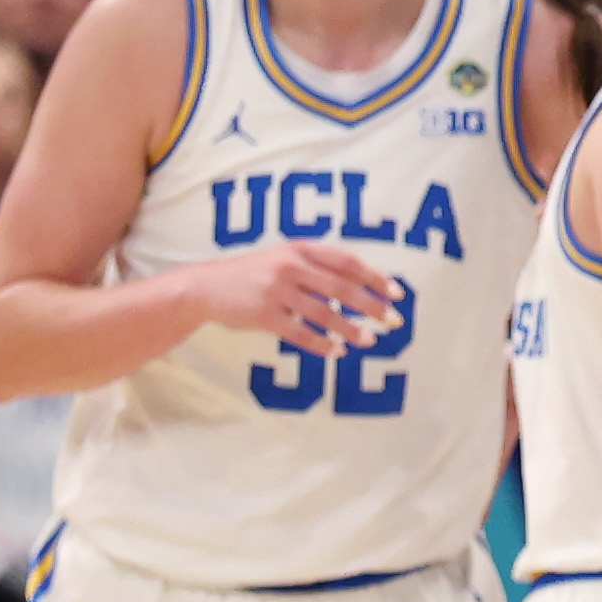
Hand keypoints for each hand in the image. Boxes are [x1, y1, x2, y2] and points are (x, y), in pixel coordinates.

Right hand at [195, 240, 401, 357]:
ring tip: (370, 340)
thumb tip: (364, 287)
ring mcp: (275, 291)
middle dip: (372, 306)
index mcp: (299, 249)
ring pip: (324, 314)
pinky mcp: (262, 315)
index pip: (347, 262)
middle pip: (342, 288)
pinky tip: (338, 351)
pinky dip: (322, 344)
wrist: (205, 286)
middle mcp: (289, 266)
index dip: (375, 277)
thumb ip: (317, 268)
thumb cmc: (254, 274)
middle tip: (394, 321)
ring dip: (351, 329)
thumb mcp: (284, 259)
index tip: (397, 292)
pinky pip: (300, 334)